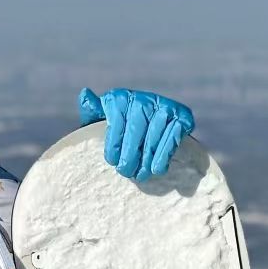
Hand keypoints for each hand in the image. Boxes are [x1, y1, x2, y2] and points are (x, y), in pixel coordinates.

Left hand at [78, 88, 194, 180]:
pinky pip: (173, 135)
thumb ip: (92, 110)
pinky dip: (165, 153)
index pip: (116, 123)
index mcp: (119, 98)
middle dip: (130, 155)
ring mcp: (163, 105)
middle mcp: (142, 98)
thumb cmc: (120, 127)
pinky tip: (158, 169)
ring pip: (154, 135)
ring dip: (147, 159)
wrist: (152, 126)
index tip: (112, 162)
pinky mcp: (182, 115)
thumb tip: (85, 93)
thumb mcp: (101, 119)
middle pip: (136, 130)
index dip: (114, 145)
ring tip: (141, 174)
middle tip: (127, 173)